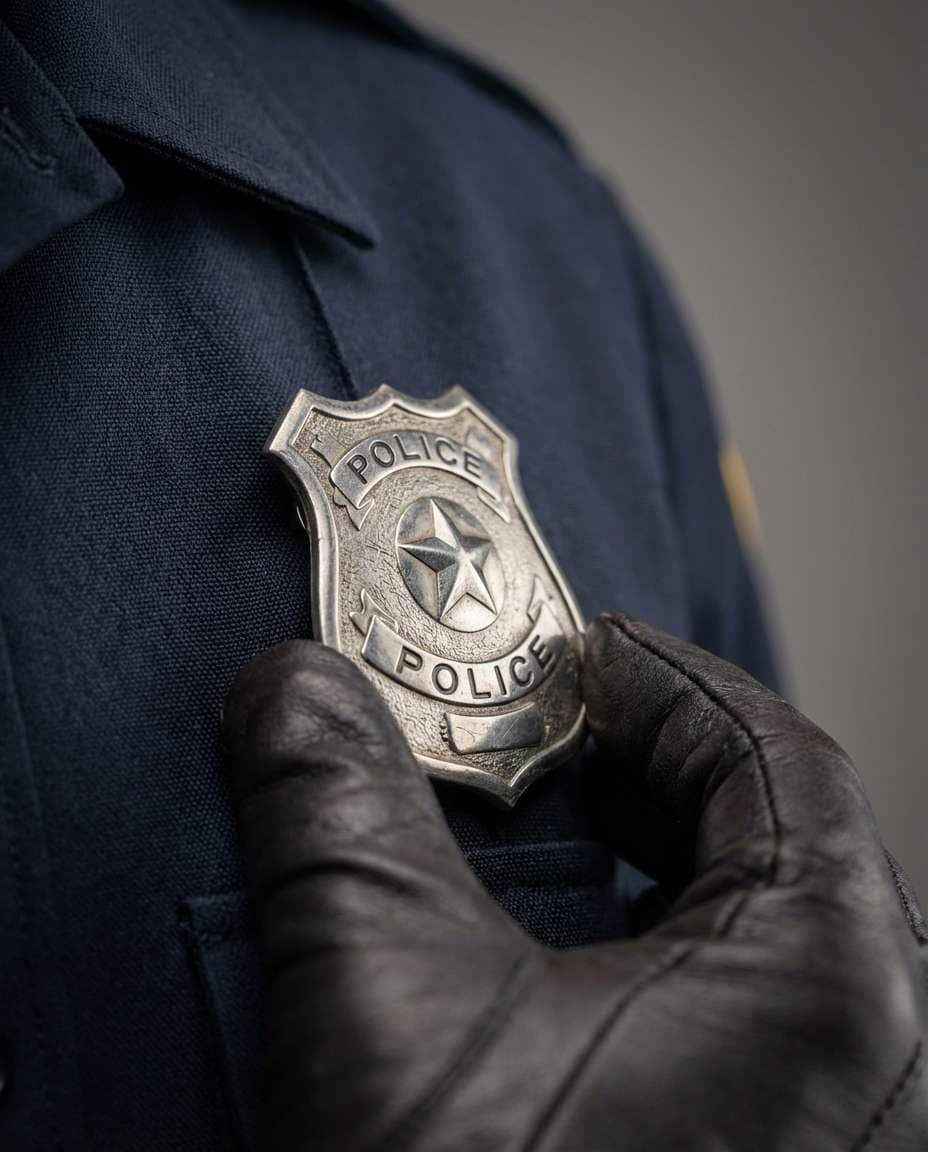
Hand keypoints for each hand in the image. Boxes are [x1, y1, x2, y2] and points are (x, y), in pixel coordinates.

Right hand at [221, 614, 927, 1150]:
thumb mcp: (384, 1015)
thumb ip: (332, 818)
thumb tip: (282, 688)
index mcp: (836, 989)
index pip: (772, 756)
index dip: (660, 681)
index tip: (569, 654)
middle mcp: (881, 1058)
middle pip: (783, 832)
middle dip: (654, 759)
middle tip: (549, 724)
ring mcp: (850, 1122)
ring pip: (777, 922)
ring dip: (663, 850)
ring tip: (560, 815)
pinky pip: (761, 1004)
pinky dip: (674, 942)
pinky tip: (580, 952)